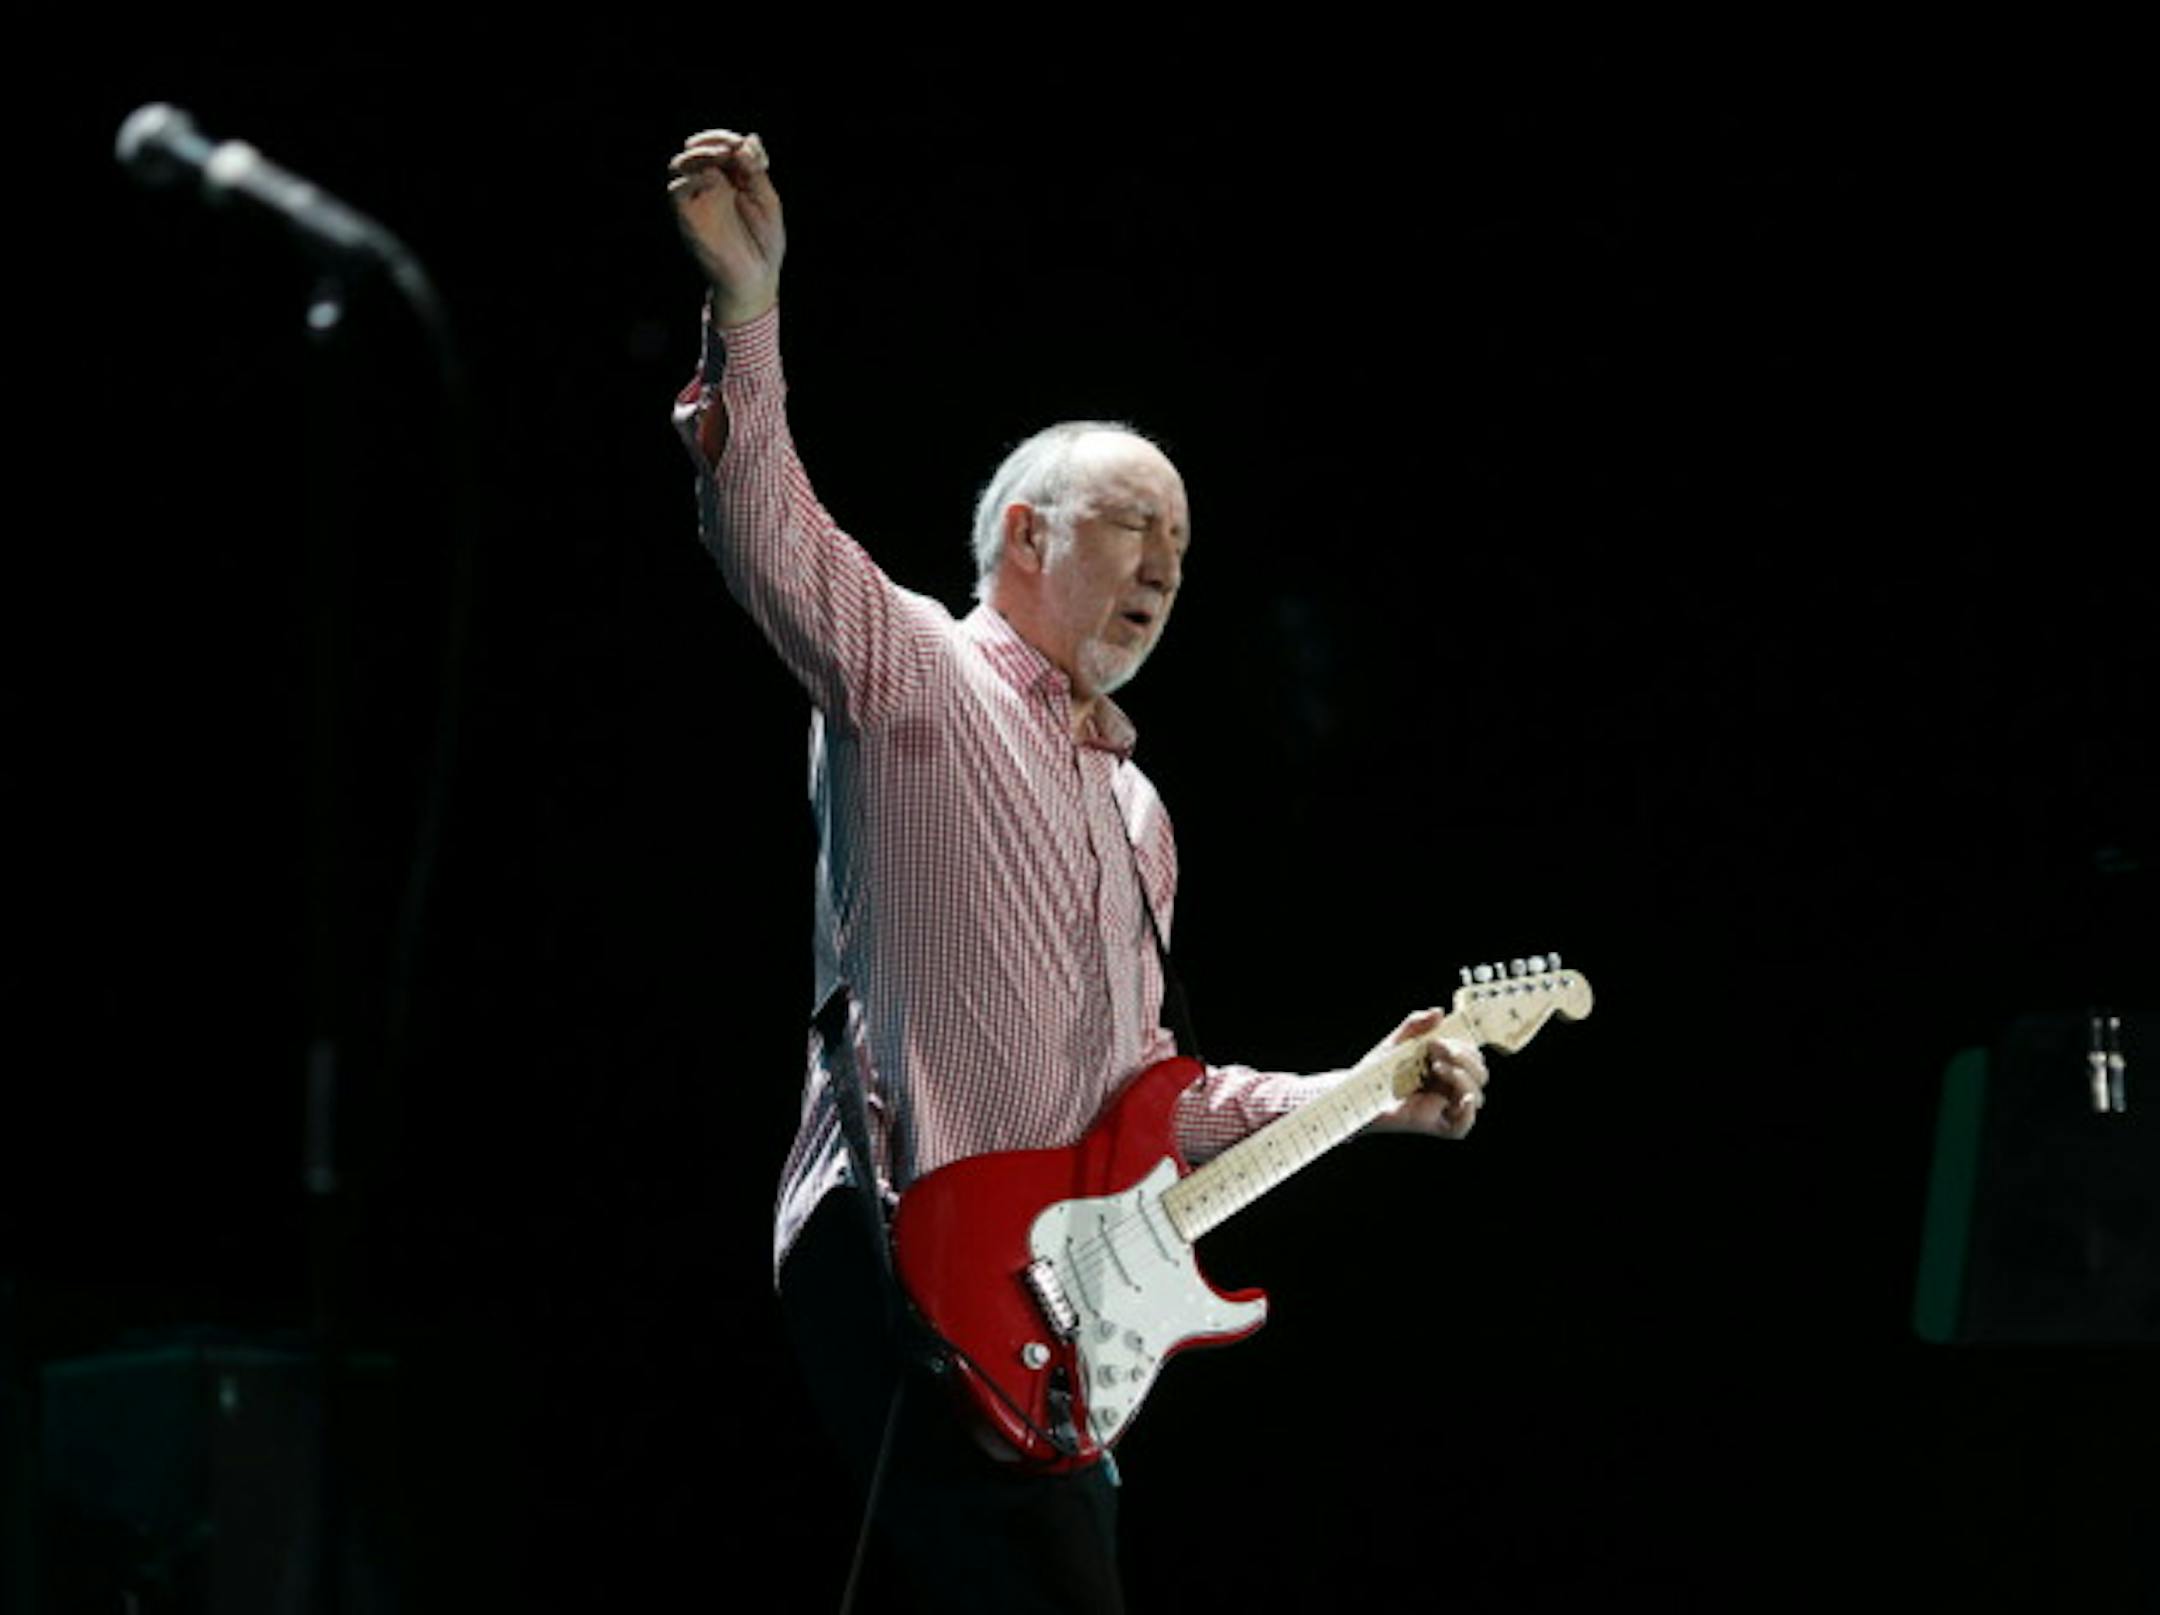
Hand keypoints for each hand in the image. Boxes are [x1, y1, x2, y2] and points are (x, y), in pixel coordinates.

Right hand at [668, 128, 784, 326]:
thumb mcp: (767, 201)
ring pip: (682, 165)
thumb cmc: (764, 243)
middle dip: (713, 140)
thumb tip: (747, 140)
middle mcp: (710, 186)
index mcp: (731, 180)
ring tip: (720, 154)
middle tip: (731, 146)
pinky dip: (689, 178)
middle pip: (699, 149)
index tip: (747, 147)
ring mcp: (697, 200)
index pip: (721, 147)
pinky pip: (676, 191)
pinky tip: (710, 177)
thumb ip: (755, 171)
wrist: (756, 279)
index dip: (731, 140)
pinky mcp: (688, 217)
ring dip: (699, 154)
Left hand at [1364, 1008, 1488, 1139]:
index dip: (1465, 1048)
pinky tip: (1463, 1098)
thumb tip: (1438, 1012)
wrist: (1355, 1092)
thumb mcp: (1396, 1042)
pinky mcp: (1434, 1124)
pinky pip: (1461, 1127)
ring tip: (1436, 1067)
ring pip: (1476, 1097)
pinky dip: (1468, 1114)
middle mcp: (1449, 1087)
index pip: (1474, 1058)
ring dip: (1464, 1078)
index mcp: (1446, 1067)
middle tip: (1435, 1050)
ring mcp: (1443, 1106)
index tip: (1438, 1040)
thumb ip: (1416, 1024)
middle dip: (1465, 1059)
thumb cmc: (1375, 1070)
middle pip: (1480, 1076)